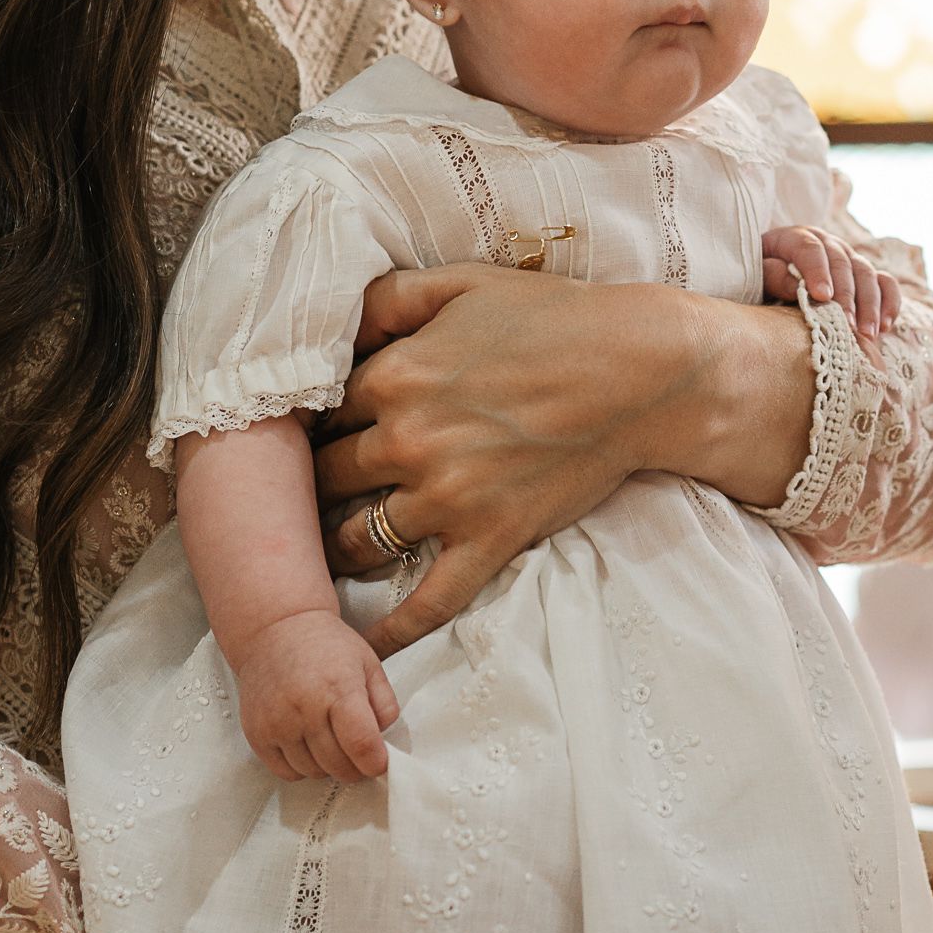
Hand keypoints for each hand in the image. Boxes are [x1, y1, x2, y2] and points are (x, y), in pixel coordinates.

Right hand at [234, 607, 399, 782]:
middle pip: (339, 765)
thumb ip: (384, 703)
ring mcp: (277, 722)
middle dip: (356, 767)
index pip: (361, 744)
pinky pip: (287, 773)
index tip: (379, 761)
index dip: (376, 762)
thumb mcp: (367, 662)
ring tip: (331, 741)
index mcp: (338, 687)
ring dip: (328, 767)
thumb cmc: (327, 645)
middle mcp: (305, 707)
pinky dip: (302, 768)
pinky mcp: (256, 734)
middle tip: (358, 753)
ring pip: (314, 773)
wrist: (276, 629)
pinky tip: (307, 745)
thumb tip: (383, 742)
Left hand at [315, 266, 710, 658]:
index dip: (308, 424)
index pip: (318, 412)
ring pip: (356, 541)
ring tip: (320, 557)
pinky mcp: (490, 540)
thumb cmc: (552, 318)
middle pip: (324, 480)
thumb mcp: (461, 283)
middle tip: (295, 502)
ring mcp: (447, 498)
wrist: (638, 372)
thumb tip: (334, 325)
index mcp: (395, 376)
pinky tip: (363, 649)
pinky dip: (392, 631)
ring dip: (332, 550)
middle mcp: (408, 441)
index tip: (304, 438)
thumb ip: (386, 299)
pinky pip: (428, 601)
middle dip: (307, 489)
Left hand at [760, 226, 900, 339]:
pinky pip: (885, 283)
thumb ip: (773, 275)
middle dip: (847, 296)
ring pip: (867, 273)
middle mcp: (828, 243)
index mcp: (797, 237)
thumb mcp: (757, 274)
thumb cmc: (759, 277)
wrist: (770, 278)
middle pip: (843, 263)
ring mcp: (849, 257)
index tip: (822, 297)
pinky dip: (889, 302)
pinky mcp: (865, 275)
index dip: (817, 271)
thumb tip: (797, 285)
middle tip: (847, 325)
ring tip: (867, 334)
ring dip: (870, 305)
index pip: (810, 248)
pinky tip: (887, 326)